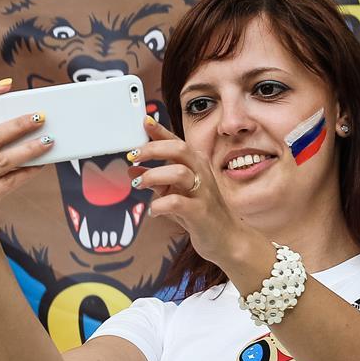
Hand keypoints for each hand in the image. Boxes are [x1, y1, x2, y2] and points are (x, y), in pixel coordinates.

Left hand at [127, 118, 248, 265]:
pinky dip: (160, 205)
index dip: (160, 130)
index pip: (176, 142)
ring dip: (153, 176)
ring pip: (178, 173)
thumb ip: (156, 179)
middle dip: (153, 150)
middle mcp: (202, 173)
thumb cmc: (201, 213)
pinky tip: (154, 211)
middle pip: (179, 150)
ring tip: (139, 184)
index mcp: (196, 165)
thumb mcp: (176, 192)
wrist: (227, 239)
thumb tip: (132, 169)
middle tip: (133, 157)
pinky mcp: (200, 212)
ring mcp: (203, 192)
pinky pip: (177, 203)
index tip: (144, 121)